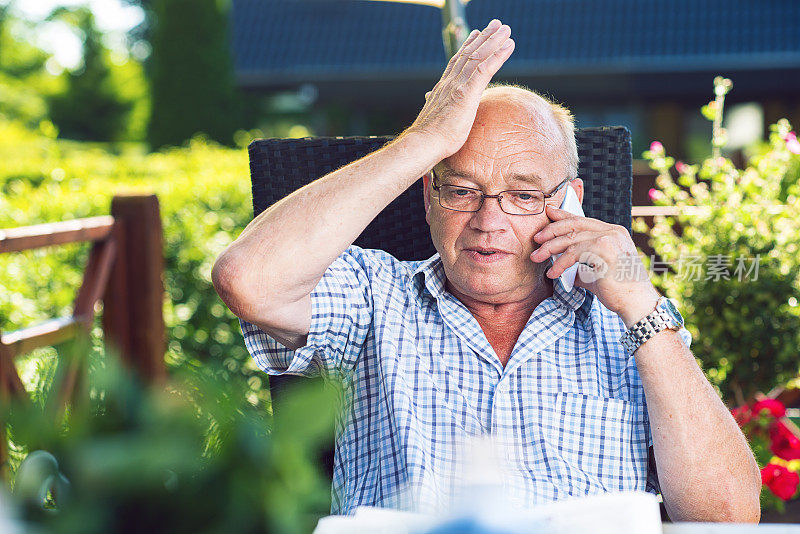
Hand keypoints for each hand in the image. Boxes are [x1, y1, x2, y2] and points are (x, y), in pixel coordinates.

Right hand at [407, 19, 514, 160]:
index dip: (467, 48)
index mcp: (443, 89)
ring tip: (506, 29)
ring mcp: (458, 86)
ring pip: (478, 57)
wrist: (424, 144)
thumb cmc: (429, 138)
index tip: (475, 35)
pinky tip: (508, 45)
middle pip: (469, 54)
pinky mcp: (466, 93)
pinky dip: (498, 55)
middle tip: (495, 24)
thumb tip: (428, 99)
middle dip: (483, 38)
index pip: (456, 63)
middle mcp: (450, 83)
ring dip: (494, 41)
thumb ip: (434, 106)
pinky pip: (485, 69)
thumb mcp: (433, 118)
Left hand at [530, 205, 660, 326]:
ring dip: (550, 248)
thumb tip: (559, 263)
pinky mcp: (605, 251)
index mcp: (614, 232)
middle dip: (551, 230)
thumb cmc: (617, 291)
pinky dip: (560, 263)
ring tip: (537, 258)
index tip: (549, 213)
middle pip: (574, 224)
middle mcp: (613, 232)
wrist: (636, 304)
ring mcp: (611, 239)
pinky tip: (552, 273)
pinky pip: (574, 253)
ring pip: (571, 238)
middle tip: (536, 239)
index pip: (583, 220)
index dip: (563, 215)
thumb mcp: (596, 271)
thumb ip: (581, 262)